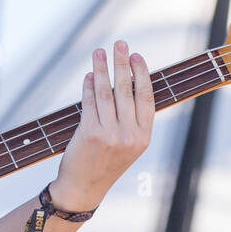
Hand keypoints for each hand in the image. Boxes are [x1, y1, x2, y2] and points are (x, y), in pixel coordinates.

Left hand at [51, 40, 154, 209]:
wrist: (84, 188)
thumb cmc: (105, 164)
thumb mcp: (128, 146)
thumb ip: (131, 120)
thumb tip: (128, 83)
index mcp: (144, 136)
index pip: (147, 97)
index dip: (142, 74)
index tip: (136, 56)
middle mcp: (130, 135)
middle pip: (127, 90)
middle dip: (122, 63)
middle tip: (120, 43)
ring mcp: (111, 134)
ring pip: (107, 92)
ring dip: (102, 69)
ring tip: (99, 52)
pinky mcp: (91, 133)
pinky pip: (90, 102)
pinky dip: (88, 86)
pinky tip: (88, 76)